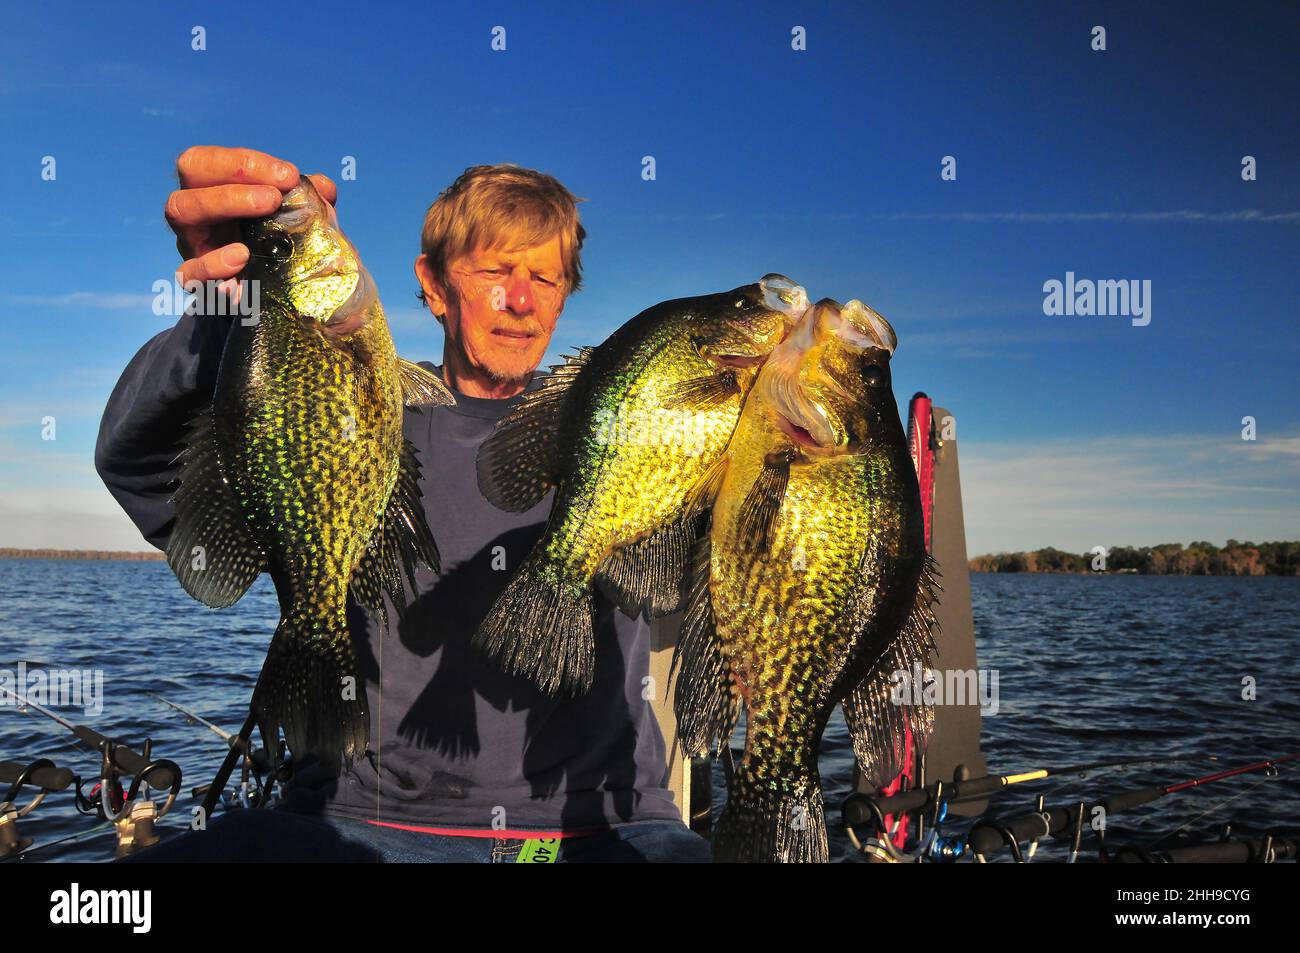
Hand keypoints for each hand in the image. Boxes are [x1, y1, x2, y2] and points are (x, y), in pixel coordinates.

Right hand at [165, 146, 336, 302]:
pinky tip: (242, 258)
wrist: (271, 291)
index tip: (288, 174)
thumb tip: (324, 187)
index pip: (210, 159)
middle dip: (234, 179)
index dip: (245, 162)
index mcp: (212, 184)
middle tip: (275, 197)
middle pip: (191, 170)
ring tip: (263, 212)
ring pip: (180, 210)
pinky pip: (189, 271)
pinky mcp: (197, 279)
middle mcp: (195, 207)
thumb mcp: (292, 215)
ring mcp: (191, 241)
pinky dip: (213, 264)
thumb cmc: (277, 240)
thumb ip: (307, 198)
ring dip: (222, 204)